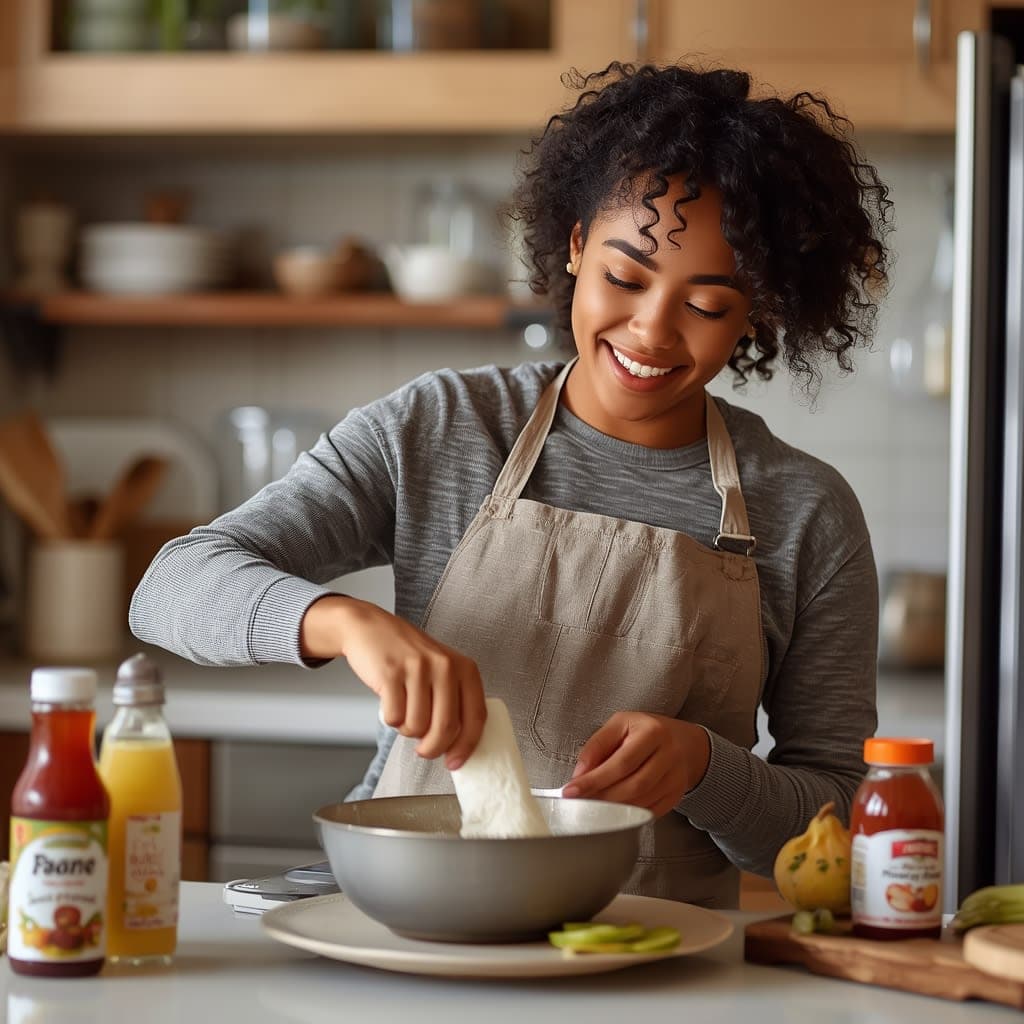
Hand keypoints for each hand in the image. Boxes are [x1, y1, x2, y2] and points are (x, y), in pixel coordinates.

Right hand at [300, 595, 486, 768]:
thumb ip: (454, 700)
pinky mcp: (391, 673)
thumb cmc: (408, 656)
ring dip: (407, 729)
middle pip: (446, 728)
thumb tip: (458, 745)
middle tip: (424, 750)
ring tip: (404, 711)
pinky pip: (393, 718)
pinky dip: (390, 719)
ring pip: (417, 726)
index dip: (466, 746)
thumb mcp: (442, 669)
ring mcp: (418, 668)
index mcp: (464, 668)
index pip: (476, 716)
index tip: (455, 762)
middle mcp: (445, 666)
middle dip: (433, 748)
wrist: (371, 628)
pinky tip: (390, 702)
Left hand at [561, 712, 710, 817]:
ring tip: (591, 806)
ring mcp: (676, 778)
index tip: (570, 790)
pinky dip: (628, 814)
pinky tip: (612, 811)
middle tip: (579, 801)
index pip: (621, 762)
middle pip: (633, 785)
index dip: (594, 779)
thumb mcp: (619, 724)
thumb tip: (580, 774)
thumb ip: (598, 746)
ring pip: (641, 802)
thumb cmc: (644, 731)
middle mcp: (668, 755)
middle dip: (602, 797)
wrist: (682, 742)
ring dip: (613, 808)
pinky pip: (649, 811)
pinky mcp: (676, 795)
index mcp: (652, 732)